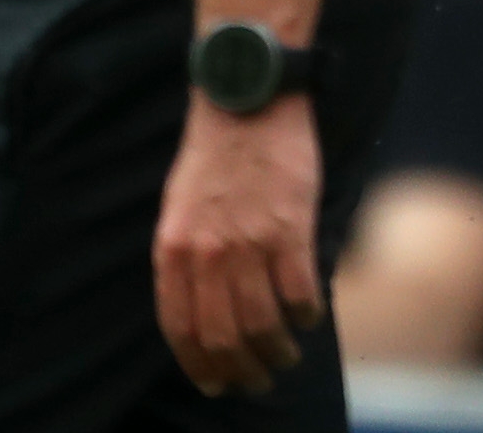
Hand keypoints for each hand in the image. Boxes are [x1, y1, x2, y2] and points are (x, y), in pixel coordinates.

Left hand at [153, 97, 323, 396]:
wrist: (246, 99)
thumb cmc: (214, 153)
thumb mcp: (178, 207)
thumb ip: (185, 257)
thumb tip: (198, 309)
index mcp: (172, 250)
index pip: (181, 330)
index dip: (200, 367)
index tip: (216, 384)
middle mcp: (206, 254)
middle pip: (223, 338)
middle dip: (241, 370)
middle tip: (257, 379)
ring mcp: (249, 243)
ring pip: (262, 325)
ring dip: (277, 351)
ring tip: (286, 355)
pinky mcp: (290, 228)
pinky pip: (300, 293)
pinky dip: (306, 315)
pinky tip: (309, 316)